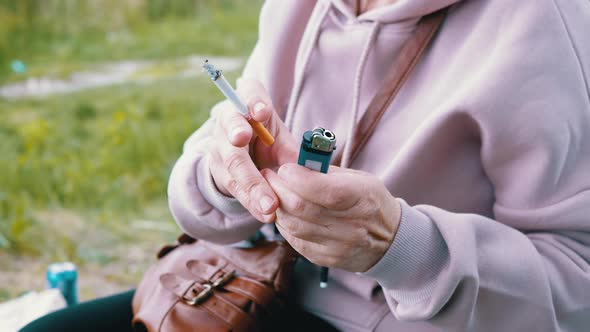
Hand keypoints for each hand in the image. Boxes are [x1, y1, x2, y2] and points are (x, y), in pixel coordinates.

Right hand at [208, 78, 297, 221]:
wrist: (239, 152)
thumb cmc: (266, 138)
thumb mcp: (281, 139)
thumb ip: (292, 151)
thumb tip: (313, 171)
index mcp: (249, 101)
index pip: (249, 92)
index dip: (254, 101)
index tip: (263, 112)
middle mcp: (229, 119)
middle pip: (232, 130)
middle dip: (240, 136)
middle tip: (256, 161)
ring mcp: (219, 144)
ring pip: (233, 164)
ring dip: (252, 186)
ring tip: (270, 205)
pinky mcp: (218, 170)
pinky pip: (234, 186)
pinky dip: (251, 202)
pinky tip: (265, 213)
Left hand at [261, 164, 401, 271]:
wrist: (389, 241)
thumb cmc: (371, 202)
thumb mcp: (360, 179)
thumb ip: (327, 172)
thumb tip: (295, 163)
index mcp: (362, 199)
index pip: (322, 189)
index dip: (296, 177)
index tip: (284, 168)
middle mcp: (351, 226)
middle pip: (301, 207)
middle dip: (277, 188)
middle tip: (268, 176)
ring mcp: (338, 246)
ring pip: (293, 225)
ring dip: (277, 206)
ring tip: (272, 192)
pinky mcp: (325, 259)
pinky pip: (294, 240)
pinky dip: (284, 224)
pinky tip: (283, 211)